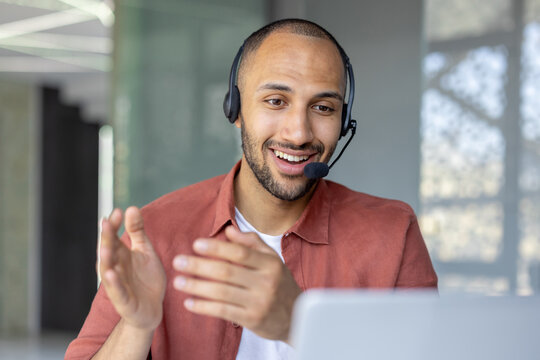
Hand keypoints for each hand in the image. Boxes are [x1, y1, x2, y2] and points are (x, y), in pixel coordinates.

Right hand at [99, 207, 165, 330]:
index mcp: (120, 255)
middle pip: (107, 251)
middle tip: (106, 223)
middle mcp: (115, 268)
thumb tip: (131, 207)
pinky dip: (113, 283)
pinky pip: (117, 291)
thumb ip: (138, 232)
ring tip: (105, 247)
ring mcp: (117, 285)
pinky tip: (112, 273)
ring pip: (107, 271)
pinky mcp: (123, 301)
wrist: (153, 308)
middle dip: (106, 238)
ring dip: (105, 259)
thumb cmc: (146, 279)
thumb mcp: (145, 251)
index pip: (113, 237)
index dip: (113, 225)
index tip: (117, 211)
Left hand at [172, 226, 301, 342]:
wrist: (296, 317)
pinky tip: (189, 302)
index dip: (217, 247)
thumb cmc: (279, 283)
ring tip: (178, 281)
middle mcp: (265, 282)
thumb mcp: (272, 259)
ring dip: (196, 287)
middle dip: (199, 266)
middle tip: (178, 261)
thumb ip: (251, 243)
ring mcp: (258, 302)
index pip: (240, 252)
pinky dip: (204, 307)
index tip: (196, 244)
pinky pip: (223, 311)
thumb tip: (229, 230)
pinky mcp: (252, 320)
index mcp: (270, 263)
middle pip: (227, 271)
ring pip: (222, 292)